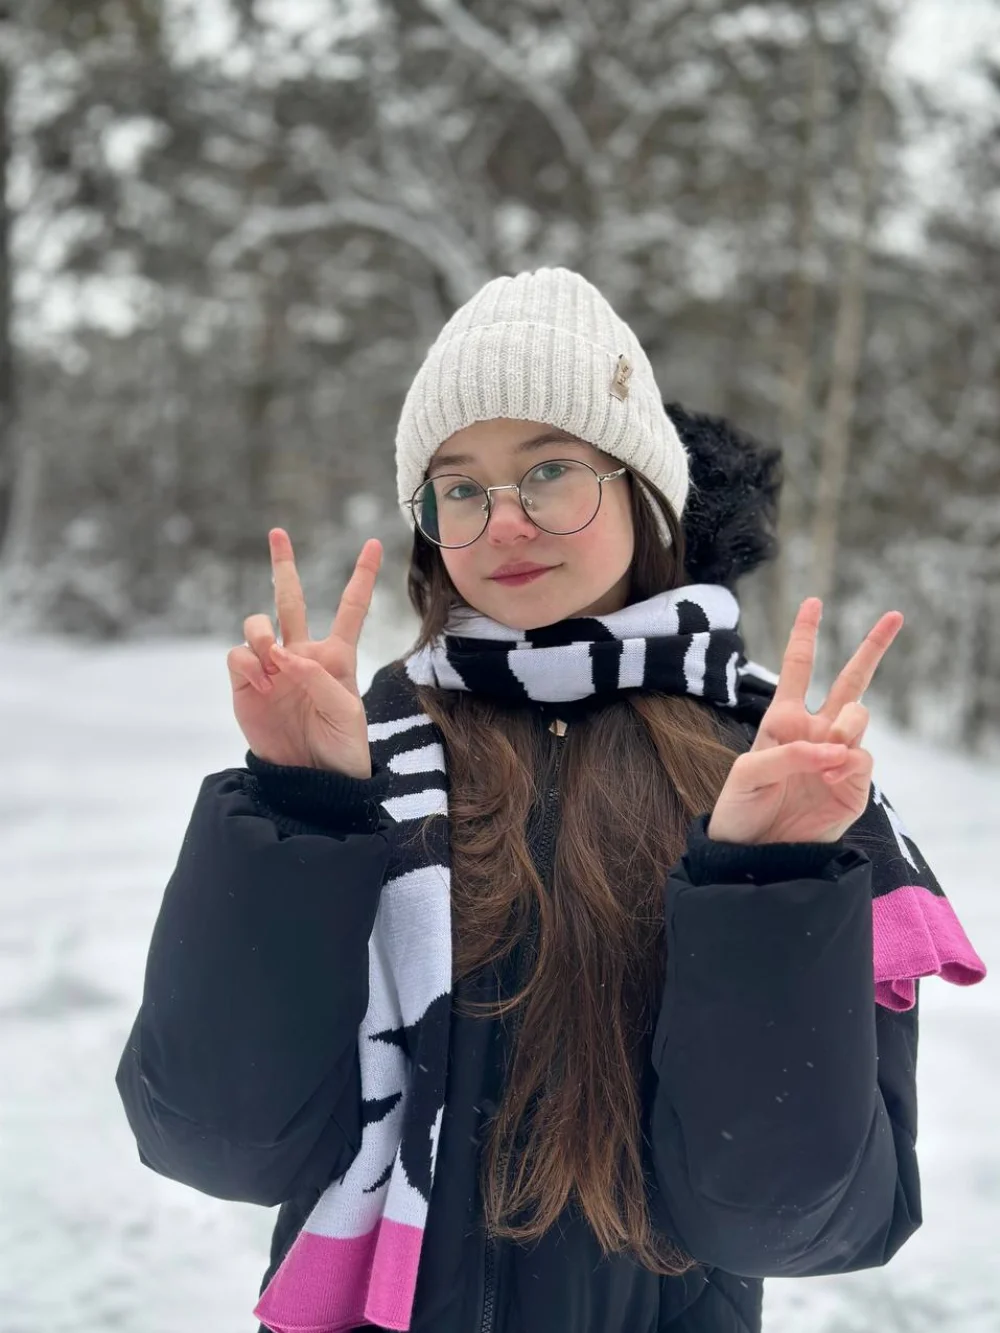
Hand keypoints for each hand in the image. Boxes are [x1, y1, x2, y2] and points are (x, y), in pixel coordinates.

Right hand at [227, 529, 381, 778]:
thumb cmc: (341, 746)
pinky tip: (262, 680)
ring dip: (262, 633)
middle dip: (283, 565)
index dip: (361, 576)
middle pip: (290, 599)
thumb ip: (317, 677)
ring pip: (258, 624)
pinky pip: (239, 656)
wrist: (311, 779)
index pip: (350, 608)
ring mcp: (272, 667)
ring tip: (272, 660)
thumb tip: (282, 655)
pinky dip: (248, 662)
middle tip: (278, 533)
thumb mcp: (345, 711)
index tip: (371, 543)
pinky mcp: (246, 685)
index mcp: (337, 656)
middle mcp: (302, 654)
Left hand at [707, 598, 903, 844]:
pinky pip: (862, 759)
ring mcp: (838, 758)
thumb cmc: (741, 807)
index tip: (813, 602)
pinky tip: (832, 772)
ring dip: (847, 724)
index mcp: (783, 720)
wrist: (754, 853)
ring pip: (859, 717)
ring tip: (829, 746)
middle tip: (895, 615)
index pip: (798, 668)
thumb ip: (787, 752)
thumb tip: (833, 749)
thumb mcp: (747, 773)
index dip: (806, 634)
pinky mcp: (853, 788)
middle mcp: (815, 732)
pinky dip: (848, 761)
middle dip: (873, 647)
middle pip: (851, 680)